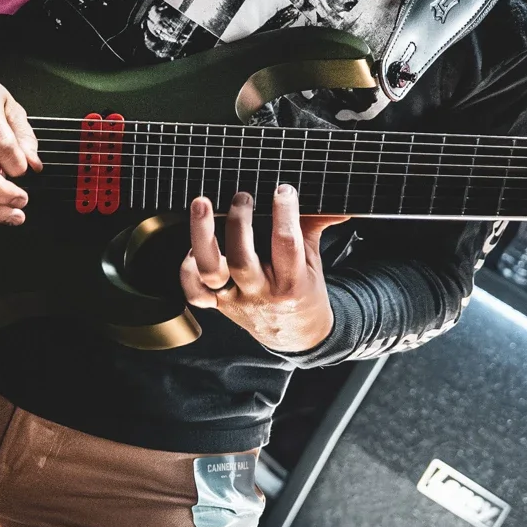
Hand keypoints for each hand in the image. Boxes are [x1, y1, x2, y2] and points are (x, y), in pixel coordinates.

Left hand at [180, 185, 349, 352]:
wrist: (294, 335)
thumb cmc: (303, 292)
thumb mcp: (314, 261)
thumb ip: (316, 227)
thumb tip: (340, 204)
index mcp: (291, 282)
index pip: (286, 245)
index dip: (284, 214)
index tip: (283, 190)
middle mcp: (260, 292)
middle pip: (242, 259)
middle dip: (239, 223)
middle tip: (243, 196)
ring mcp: (235, 299)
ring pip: (211, 271)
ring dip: (203, 236)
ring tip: (202, 205)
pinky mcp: (218, 304)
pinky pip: (194, 292)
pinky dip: (186, 270)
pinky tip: (190, 247)